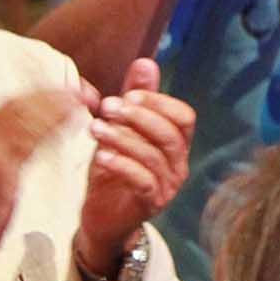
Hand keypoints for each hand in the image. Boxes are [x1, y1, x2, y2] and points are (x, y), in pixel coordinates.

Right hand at [0, 87, 84, 280]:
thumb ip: (7, 150)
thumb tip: (33, 135)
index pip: (14, 102)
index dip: (45, 92)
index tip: (72, 90)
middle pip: (22, 103)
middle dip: (57, 93)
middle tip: (87, 90)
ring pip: (27, 116)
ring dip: (60, 104)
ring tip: (87, 101)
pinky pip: (30, 140)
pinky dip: (54, 126)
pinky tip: (76, 121)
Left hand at [76, 57, 192, 265]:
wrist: (101, 219)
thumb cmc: (112, 171)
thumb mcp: (121, 131)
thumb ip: (135, 99)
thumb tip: (145, 61)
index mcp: (176, 145)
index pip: (184, 116)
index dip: (159, 101)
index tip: (127, 93)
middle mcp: (178, 165)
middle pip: (172, 134)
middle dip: (139, 116)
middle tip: (107, 107)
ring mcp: (168, 187)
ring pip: (155, 156)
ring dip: (123, 138)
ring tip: (95, 129)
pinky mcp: (151, 204)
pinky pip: (143, 181)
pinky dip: (122, 165)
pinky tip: (101, 156)